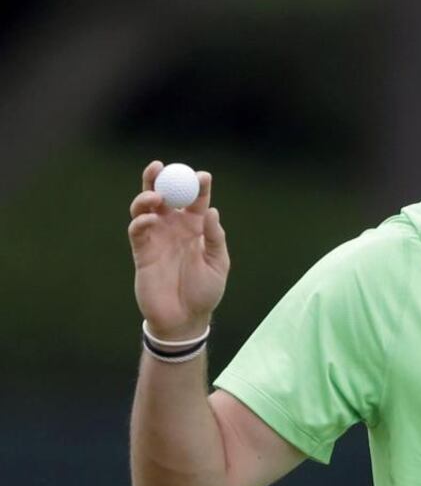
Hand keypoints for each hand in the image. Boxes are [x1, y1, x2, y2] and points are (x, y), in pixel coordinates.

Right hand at [128, 161, 229, 340]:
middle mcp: (175, 228)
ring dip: (146, 196)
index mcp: (197, 227)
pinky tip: (150, 218)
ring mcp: (157, 238)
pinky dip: (141, 220)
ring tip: (155, 195)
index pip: (196, 200)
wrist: (184, 318)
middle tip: (160, 166)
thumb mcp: (218, 264)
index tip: (203, 176)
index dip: (198, 186)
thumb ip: (215, 238)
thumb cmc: (205, 291)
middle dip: (161, 178)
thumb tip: (212, 211)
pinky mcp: (142, 251)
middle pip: (165, 195)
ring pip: (145, 208)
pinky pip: (137, 230)